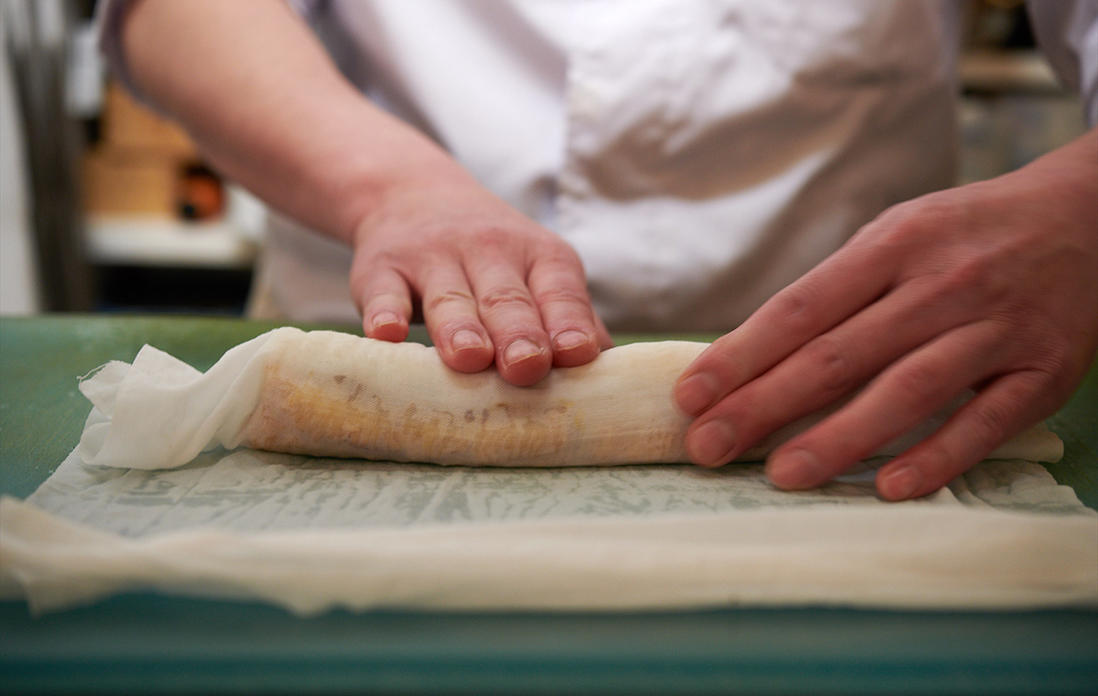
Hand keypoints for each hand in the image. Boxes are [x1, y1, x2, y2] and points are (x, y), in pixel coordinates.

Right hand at [350, 177, 611, 385]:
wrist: (412, 194)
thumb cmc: (493, 259)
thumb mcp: (538, 274)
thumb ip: (572, 319)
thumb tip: (618, 372)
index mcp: (540, 257)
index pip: (560, 291)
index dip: (568, 323)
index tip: (576, 355)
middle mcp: (489, 251)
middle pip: (506, 299)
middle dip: (519, 334)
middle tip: (527, 367)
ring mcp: (433, 258)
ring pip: (451, 298)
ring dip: (461, 329)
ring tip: (470, 358)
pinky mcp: (381, 268)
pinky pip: (383, 293)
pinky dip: (383, 313)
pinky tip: (387, 334)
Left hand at [674, 129, 1097, 499]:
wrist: (1088, 214)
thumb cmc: (965, 236)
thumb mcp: (896, 237)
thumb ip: (835, 291)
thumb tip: (752, 355)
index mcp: (893, 244)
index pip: (801, 308)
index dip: (741, 355)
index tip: (691, 395)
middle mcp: (941, 284)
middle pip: (839, 354)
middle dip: (764, 404)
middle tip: (708, 448)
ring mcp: (995, 327)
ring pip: (907, 389)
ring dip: (840, 437)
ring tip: (782, 474)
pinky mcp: (1043, 370)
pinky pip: (987, 420)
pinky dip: (940, 456)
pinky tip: (891, 487)